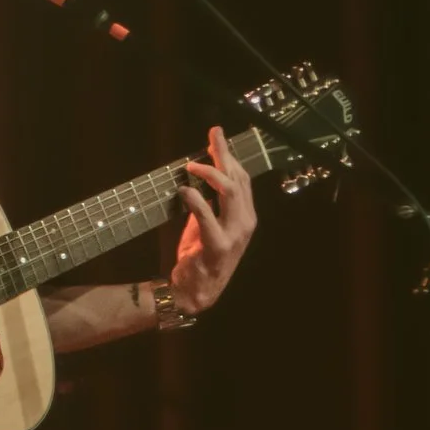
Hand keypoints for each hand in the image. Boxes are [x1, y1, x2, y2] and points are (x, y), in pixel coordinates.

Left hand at [169, 124, 258, 314]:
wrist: (194, 293)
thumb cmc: (199, 257)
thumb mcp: (206, 225)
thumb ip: (208, 202)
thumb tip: (197, 174)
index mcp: (245, 217)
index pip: (242, 179)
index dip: (230, 156)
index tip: (217, 136)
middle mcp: (245, 223)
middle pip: (239, 180)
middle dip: (225, 155)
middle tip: (212, 136)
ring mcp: (235, 235)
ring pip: (231, 193)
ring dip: (211, 174)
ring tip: (192, 164)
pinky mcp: (218, 246)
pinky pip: (208, 217)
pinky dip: (196, 200)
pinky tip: (184, 190)